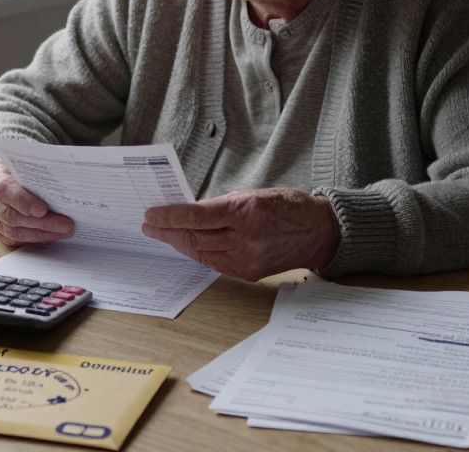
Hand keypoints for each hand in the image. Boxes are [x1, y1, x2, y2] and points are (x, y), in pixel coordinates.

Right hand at [0, 158, 73, 245]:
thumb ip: (35, 171)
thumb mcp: (24, 161)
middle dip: (41, 222)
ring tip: (62, 231)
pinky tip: (50, 235)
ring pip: (11, 231)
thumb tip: (61, 185)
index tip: (43, 209)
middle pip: (10, 215)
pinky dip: (32, 239)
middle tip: (65, 224)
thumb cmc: (18, 165)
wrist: (3, 172)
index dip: (23, 201)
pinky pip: (11, 239)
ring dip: (40, 234)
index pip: (4, 189)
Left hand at [141, 188, 338, 280]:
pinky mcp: (249, 273)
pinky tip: (187, 246)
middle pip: (194, 238)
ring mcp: (247, 259)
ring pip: (201, 254)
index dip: (169, 217)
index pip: (196, 216)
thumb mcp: (254, 194)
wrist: (320, 232)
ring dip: (179, 244)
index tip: (151, 214)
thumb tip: (191, 212)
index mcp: (245, 212)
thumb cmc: (288, 207)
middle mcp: (245, 239)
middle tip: (149, 226)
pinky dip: (198, 254)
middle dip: (167, 232)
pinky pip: (215, 264)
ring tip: (163, 234)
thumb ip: (222, 205)